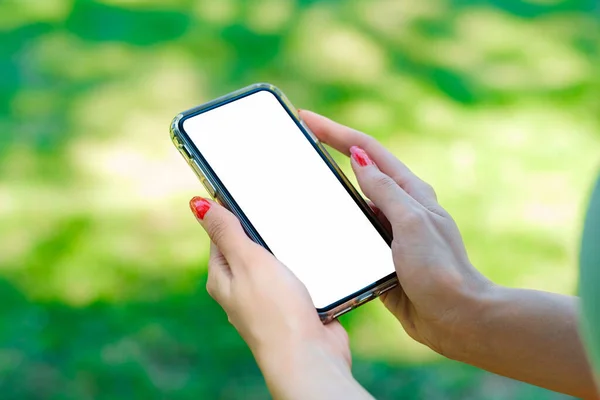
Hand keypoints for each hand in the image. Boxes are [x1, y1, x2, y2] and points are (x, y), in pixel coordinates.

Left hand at [189, 197, 371, 399]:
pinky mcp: (295, 305)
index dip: (231, 213)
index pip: (220, 236)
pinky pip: (299, 276)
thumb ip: (226, 232)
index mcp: (223, 278)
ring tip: (300, 233)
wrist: (311, 355)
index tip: (245, 191)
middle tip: (279, 210)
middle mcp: (243, 290)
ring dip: (289, 248)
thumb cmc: (276, 312)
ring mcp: (269, 299)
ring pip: (277, 261)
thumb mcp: (247, 261)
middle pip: (250, 247)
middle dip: (265, 230)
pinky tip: (315, 258)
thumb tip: (196, 204)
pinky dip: (306, 266)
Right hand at [300, 110, 491, 357]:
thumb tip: (359, 158)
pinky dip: (334, 225)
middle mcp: (399, 207)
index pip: (367, 150)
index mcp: (410, 192)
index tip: (306, 119)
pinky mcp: (379, 256)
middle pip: (358, 171)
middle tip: (297, 142)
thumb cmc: (439, 269)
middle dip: (329, 151)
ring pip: (353, 203)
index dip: (335, 132)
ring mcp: (388, 231)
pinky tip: (314, 227)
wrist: (455, 318)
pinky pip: (352, 234)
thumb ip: (385, 190)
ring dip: (329, 188)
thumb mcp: (412, 222)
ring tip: (298, 179)